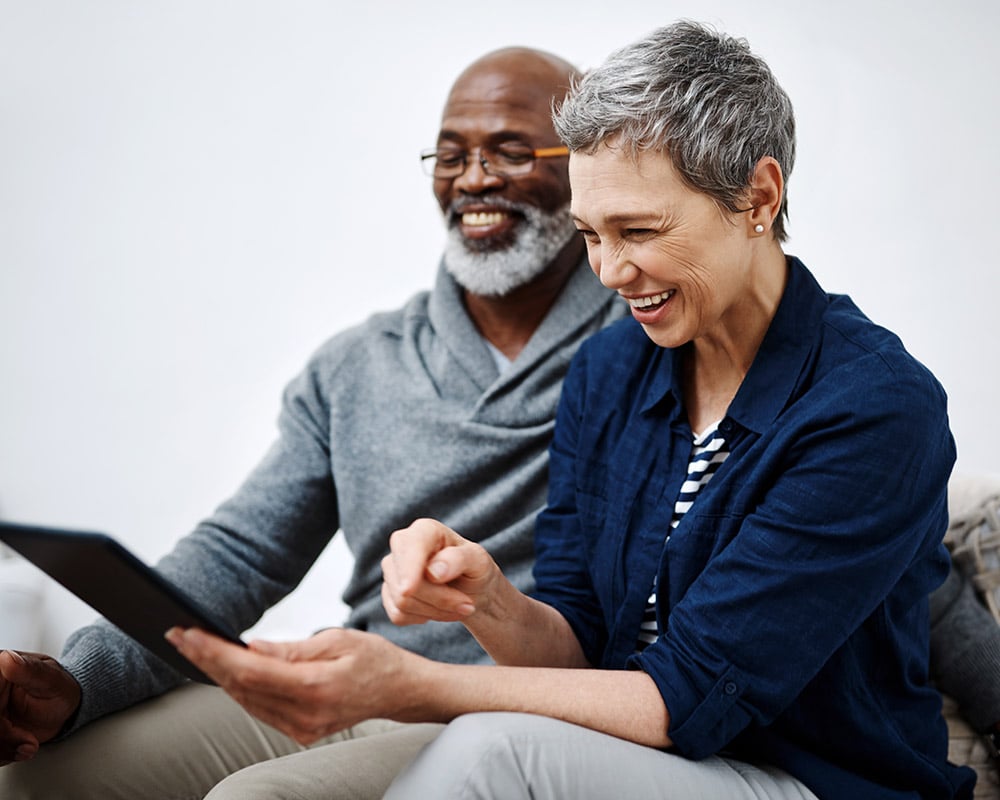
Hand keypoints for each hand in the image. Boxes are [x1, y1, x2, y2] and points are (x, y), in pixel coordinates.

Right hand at [0, 650, 80, 764]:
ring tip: (28, 746)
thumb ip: (29, 670)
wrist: (63, 707)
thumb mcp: (49, 678)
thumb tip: (7, 658)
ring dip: (4, 750)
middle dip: (2, 739)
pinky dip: (3, 755)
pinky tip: (21, 748)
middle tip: (27, 742)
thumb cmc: (59, 687)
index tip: (7, 728)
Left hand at [165, 627, 425, 743]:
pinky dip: (239, 688)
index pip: (250, 670)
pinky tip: (224, 668)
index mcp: (316, 688)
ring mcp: (301, 728)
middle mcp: (305, 715)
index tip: (190, 633)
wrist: (401, 692)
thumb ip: (292, 649)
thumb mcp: (339, 640)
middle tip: (178, 635)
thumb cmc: (375, 659)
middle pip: (241, 687)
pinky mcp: (300, 732)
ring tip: (193, 648)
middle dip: (206, 660)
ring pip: (245, 700)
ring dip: (217, 674)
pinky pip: (260, 709)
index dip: (215, 652)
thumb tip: (249, 646)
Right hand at [381, 518, 501, 625]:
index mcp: (425, 530)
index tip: (409, 590)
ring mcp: (393, 570)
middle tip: (468, 604)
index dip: (408, 568)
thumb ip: (459, 560)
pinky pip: (398, 615)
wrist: (472, 590)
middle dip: (440, 599)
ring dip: (436, 611)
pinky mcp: (389, 593)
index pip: (410, 546)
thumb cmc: (475, 569)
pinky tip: (438, 610)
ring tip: (458, 606)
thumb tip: (433, 572)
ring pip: (402, 602)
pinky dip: (423, 618)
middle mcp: (403, 546)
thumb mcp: (479, 561)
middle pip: (406, 583)